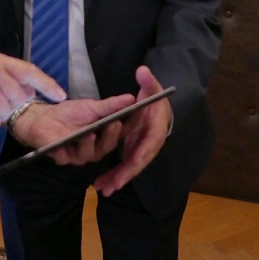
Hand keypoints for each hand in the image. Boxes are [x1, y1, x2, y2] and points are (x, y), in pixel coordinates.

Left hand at [11, 94, 135, 165]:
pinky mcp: (63, 158)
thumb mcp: (91, 106)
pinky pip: (68, 157)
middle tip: (114, 122)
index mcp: (104, 135)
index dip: (129, 127)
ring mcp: (80, 154)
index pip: (121, 133)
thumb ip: (110, 106)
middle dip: (111, 136)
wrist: (44, 117)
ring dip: (91, 144)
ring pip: (90, 154)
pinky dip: (68, 150)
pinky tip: (67, 143)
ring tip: (90, 133)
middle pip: (108, 147)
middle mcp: (96, 148)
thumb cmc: (70, 112)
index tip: (137, 117)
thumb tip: (131, 98)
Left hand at [94, 66, 172, 196]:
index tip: (132, 164)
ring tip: (104, 188)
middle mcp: (147, 143)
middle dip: (126, 174)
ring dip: (117, 178)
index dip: (140, 155)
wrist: (155, 107)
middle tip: (113, 185)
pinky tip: (103, 184)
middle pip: (137, 162)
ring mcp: (138, 149)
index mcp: (155, 129)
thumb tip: (143, 71)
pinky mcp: (131, 152)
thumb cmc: (154, 99)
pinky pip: (123, 166)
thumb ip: (148, 81)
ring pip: (128, 167)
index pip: (149, 145)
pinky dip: (114, 176)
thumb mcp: (151, 87)